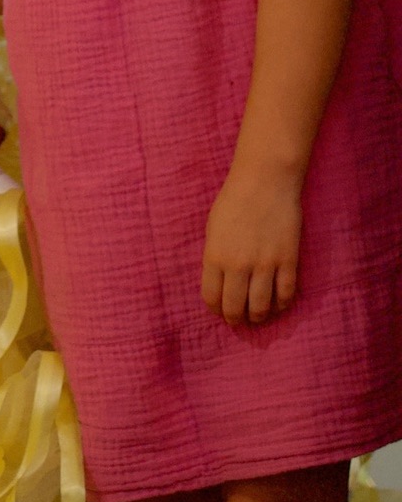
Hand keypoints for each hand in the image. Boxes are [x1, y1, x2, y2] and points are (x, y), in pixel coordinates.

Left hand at [202, 164, 302, 325]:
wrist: (266, 181)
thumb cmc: (235, 200)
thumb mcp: (213, 228)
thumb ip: (215, 257)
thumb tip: (220, 282)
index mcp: (215, 256)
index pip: (212, 297)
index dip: (215, 309)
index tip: (220, 310)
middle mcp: (238, 265)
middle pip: (235, 307)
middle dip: (235, 319)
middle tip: (238, 321)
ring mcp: (265, 264)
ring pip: (261, 307)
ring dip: (258, 317)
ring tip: (257, 317)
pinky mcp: (288, 260)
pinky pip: (286, 294)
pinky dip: (282, 305)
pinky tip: (278, 305)